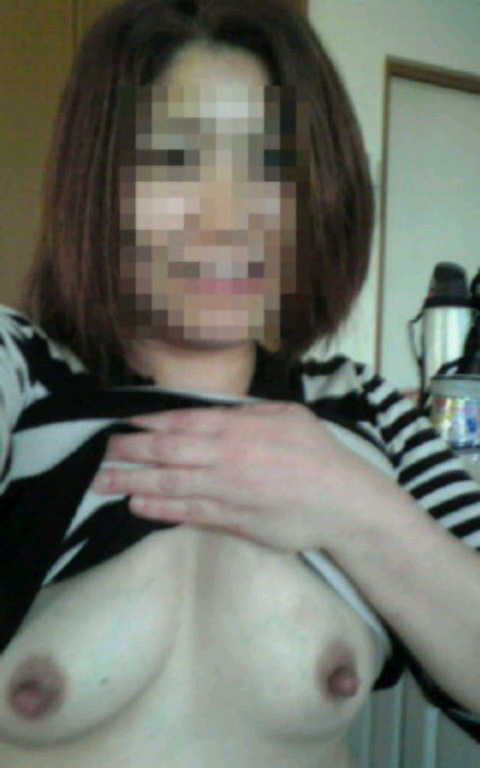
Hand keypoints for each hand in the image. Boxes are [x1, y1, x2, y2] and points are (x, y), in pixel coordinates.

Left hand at [93, 402, 390, 551]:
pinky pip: (187, 512)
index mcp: (238, 427)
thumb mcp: (287, 415)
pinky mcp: (230, 519)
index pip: (182, 423)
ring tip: (103, 481)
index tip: (124, 424)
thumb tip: (214, 413)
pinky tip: (137, 505)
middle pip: (166, 452)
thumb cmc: (318, 454)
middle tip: (102, 452)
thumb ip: (247, 413)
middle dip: (130, 451)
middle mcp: (225, 456)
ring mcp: (225, 490)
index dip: (148, 424)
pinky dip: (159, 508)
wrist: (342, 502)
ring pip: (169, 483)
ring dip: (133, 481)